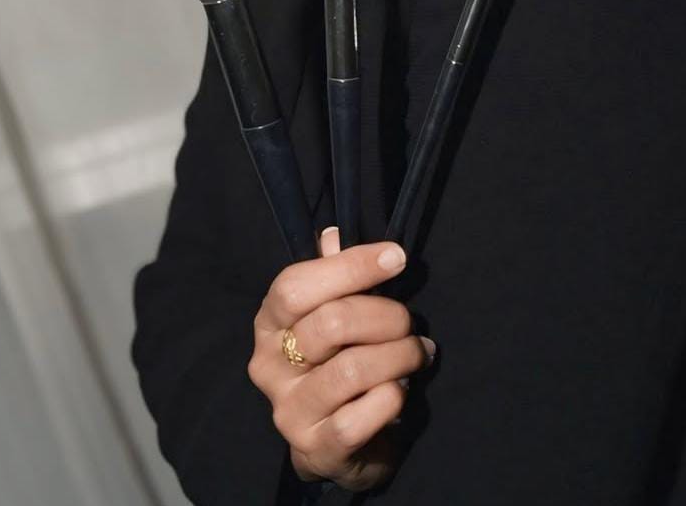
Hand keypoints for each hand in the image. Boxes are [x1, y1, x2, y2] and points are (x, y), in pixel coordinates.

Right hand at [247, 227, 435, 492]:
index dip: (350, 267)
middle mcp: (269, 365)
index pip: (295, 285)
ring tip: (416, 353)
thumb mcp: (335, 315)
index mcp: (269, 323)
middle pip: (330, 323)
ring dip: (399, 355)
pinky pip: (361, 417)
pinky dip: (392, 397)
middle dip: (385, 316)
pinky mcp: (315, 449)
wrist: (342, 444)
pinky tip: (401, 390)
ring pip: (352, 369)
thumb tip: (333, 236)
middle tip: (408, 322)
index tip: (397, 257)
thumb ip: (334, 276)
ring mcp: (288, 411)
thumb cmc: (340, 361)